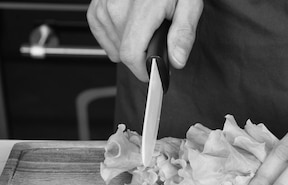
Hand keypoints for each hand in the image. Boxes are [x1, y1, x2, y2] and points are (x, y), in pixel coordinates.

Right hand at [87, 0, 202, 80]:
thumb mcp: (190, 4)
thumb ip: (184, 33)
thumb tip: (177, 60)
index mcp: (142, 9)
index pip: (131, 54)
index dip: (143, 71)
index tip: (153, 74)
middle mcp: (118, 6)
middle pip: (123, 52)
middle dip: (142, 56)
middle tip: (158, 41)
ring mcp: (105, 4)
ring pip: (113, 44)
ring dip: (128, 46)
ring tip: (145, 30)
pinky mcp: (97, 3)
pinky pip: (99, 31)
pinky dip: (112, 37)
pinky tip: (126, 32)